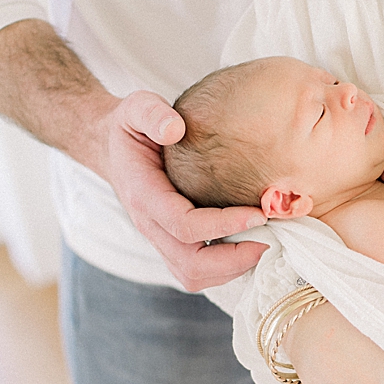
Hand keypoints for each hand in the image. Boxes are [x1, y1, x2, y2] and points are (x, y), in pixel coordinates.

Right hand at [103, 90, 267, 289]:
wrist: (112, 149)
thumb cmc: (131, 129)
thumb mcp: (135, 108)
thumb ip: (151, 113)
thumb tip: (175, 128)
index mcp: (144, 196)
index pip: (184, 224)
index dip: (223, 225)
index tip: (259, 214)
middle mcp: (150, 226)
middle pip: (190, 264)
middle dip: (233, 260)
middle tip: (271, 240)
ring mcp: (160, 239)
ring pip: (193, 275)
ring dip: (232, 269)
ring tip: (266, 246)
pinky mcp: (172, 245)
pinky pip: (197, 271)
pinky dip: (226, 268)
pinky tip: (252, 246)